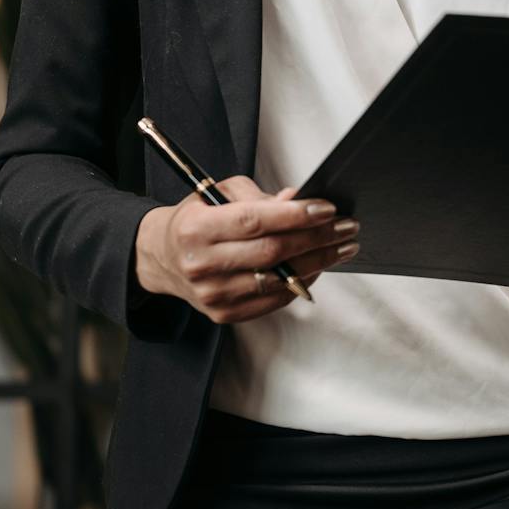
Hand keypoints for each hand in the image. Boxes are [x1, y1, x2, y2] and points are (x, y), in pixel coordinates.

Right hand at [134, 177, 359, 324]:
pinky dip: (301, 282)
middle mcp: (202, 264)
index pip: (254, 222)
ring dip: (319, 262)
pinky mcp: (223, 314)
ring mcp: (213, 294)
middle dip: (318, 238)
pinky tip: (318, 266)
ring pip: (278, 279)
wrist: (160, 258)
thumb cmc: (196, 220)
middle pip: (272, 252)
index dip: (295, 216)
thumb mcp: (218, 194)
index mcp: (196, 229)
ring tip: (343, 246)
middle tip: (348, 227)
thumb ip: (258, 197)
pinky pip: (273, 300)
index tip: (327, 209)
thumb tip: (296, 199)